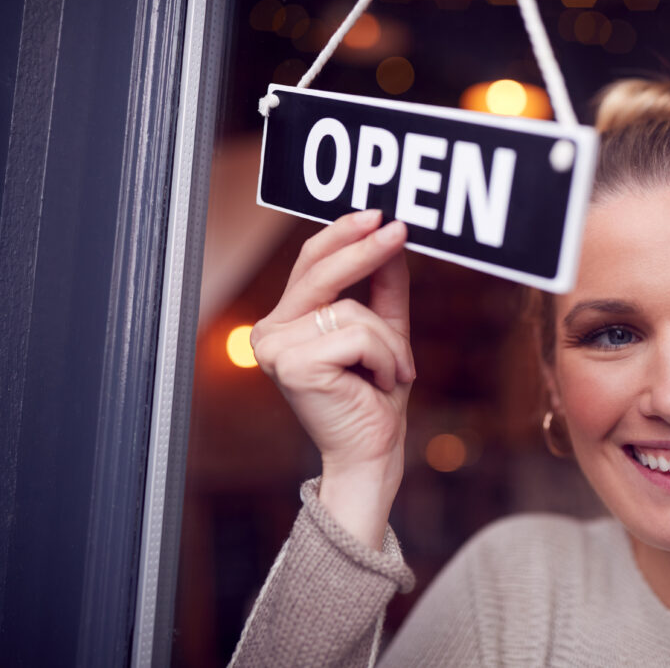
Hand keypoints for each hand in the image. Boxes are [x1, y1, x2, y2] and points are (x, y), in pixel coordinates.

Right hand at [251, 210, 413, 547]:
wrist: (371, 454)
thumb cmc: (374, 397)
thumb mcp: (384, 331)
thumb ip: (383, 286)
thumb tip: (390, 235)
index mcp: (286, 322)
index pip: (310, 263)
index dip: (342, 235)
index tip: (378, 215)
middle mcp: (271, 332)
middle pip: (320, 271)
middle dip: (364, 249)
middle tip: (398, 229)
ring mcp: (277, 349)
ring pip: (352, 309)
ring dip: (389, 340)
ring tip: (393, 372)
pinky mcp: (294, 365)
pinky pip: (358, 334)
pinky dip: (385, 357)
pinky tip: (380, 384)